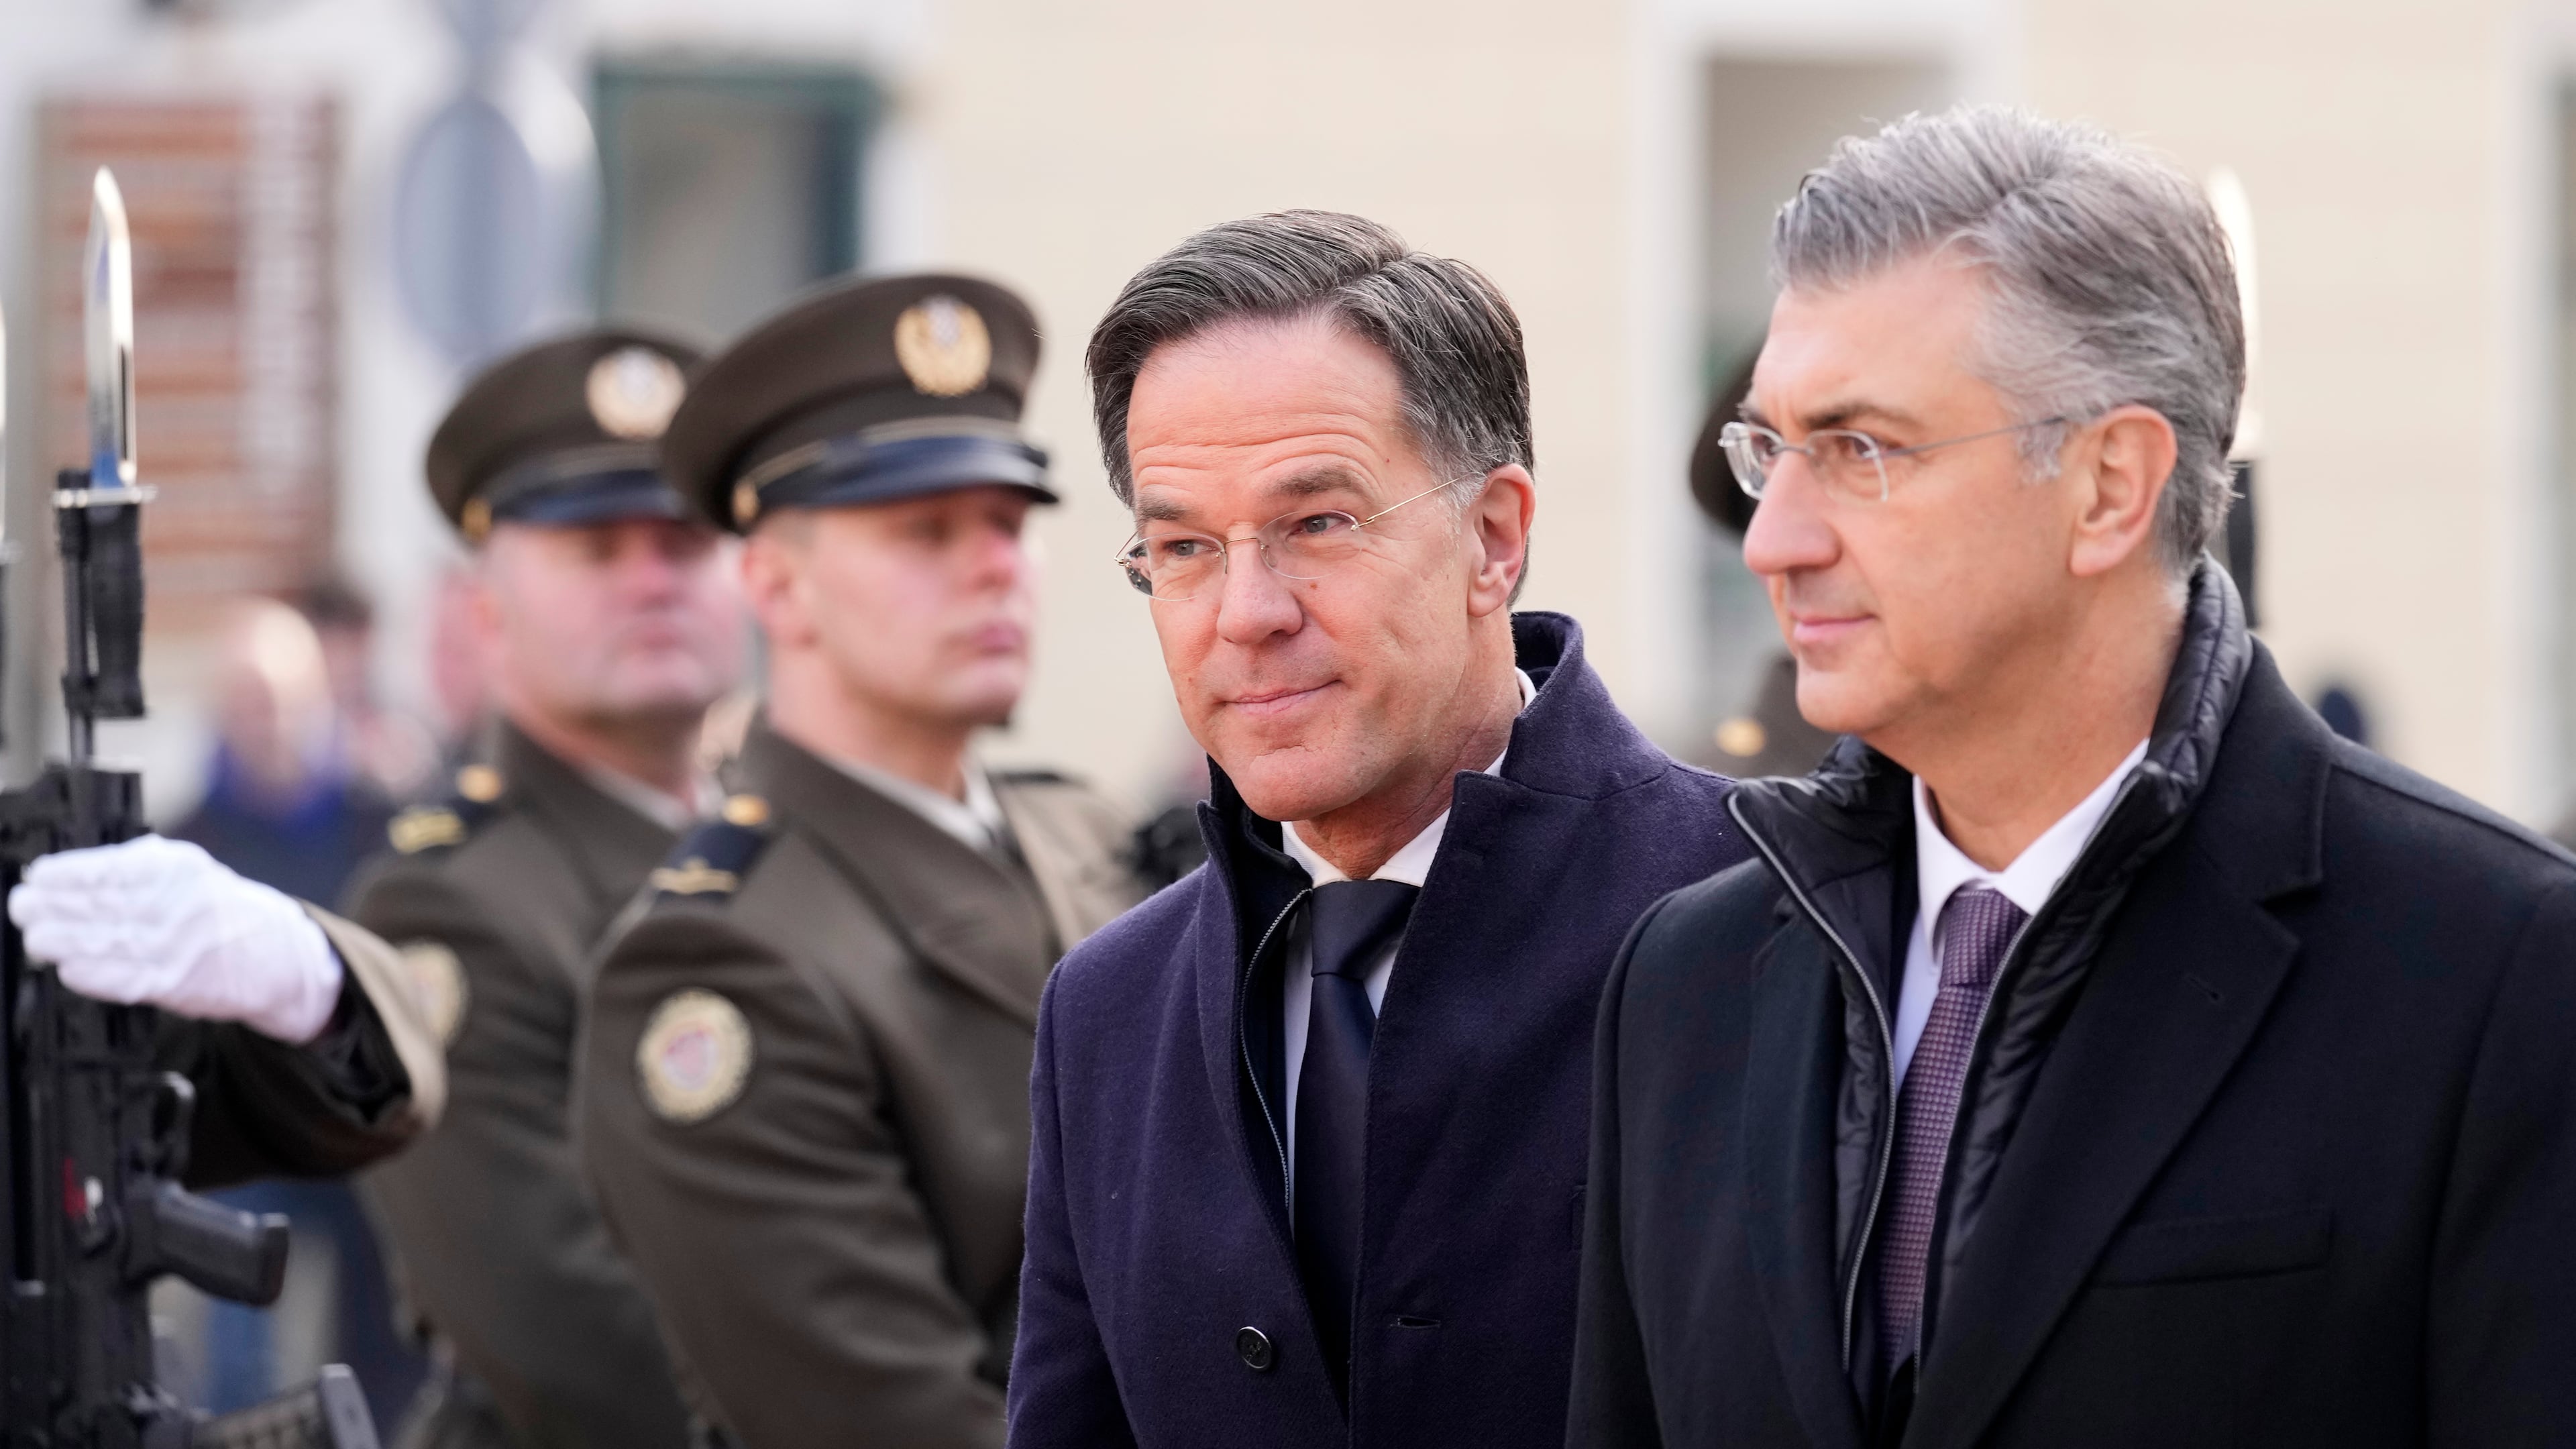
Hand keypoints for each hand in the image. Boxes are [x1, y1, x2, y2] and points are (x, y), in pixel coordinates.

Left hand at [7, 836, 342, 1043]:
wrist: (278, 956)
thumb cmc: (222, 911)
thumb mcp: (192, 870)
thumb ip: (138, 867)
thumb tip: (72, 871)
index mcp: (180, 870)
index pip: (108, 869)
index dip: (65, 874)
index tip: (38, 877)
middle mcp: (179, 905)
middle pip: (99, 905)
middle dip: (52, 907)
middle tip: (24, 907)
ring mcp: (178, 946)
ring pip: (103, 941)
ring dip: (61, 941)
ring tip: (37, 937)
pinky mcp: (176, 985)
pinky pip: (122, 979)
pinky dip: (90, 974)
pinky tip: (68, 968)